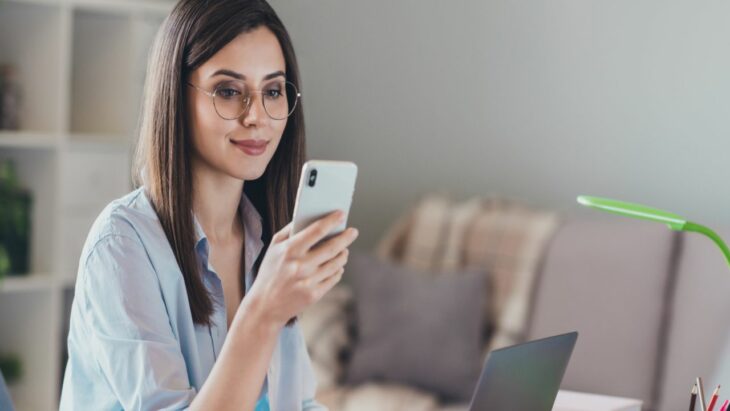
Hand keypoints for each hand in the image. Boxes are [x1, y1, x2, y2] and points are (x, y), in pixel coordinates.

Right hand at [244, 210, 358, 327]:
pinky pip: (333, 278)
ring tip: (345, 249)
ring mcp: (308, 281)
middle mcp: (300, 266)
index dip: (331, 221)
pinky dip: (338, 270)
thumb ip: (290, 231)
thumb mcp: (273, 248)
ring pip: (335, 264)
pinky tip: (338, 266)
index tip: (342, 214)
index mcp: (289, 251)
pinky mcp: (314, 295)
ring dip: (343, 254)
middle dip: (346, 238)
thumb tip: (310, 217)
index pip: (316, 231)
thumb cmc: (270, 272)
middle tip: (353, 231)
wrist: (264, 306)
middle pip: (331, 248)